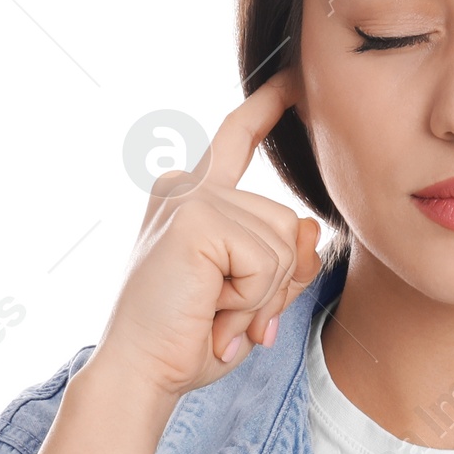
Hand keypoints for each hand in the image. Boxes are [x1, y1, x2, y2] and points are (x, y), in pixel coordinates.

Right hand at [90, 69, 323, 403]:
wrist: (142, 375)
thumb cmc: (191, 341)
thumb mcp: (256, 296)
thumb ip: (288, 260)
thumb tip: (311, 230)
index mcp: (191, 196)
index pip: (237, 139)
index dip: (267, 108)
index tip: (293, 78)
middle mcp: (186, 186)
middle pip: (288, 221)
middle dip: (275, 283)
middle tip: (223, 316)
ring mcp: (189, 198)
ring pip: (284, 242)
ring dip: (262, 295)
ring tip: (212, 313)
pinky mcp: (195, 217)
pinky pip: (269, 259)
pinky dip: (251, 299)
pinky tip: (210, 310)